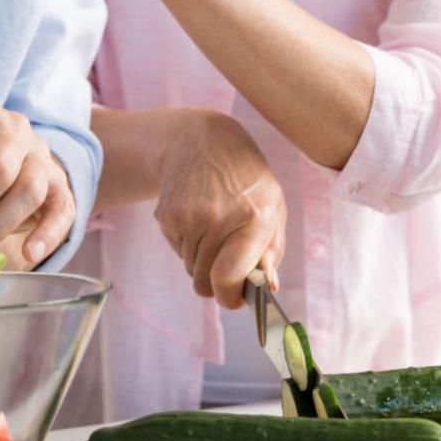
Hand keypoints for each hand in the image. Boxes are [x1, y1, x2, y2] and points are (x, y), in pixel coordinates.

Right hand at [153, 111, 286, 307]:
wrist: (202, 142)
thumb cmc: (246, 180)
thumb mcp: (273, 207)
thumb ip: (273, 251)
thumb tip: (268, 288)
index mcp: (253, 219)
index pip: (228, 278)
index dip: (229, 298)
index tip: (234, 298)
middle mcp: (217, 219)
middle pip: (204, 282)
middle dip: (215, 281)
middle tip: (226, 263)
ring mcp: (187, 217)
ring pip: (190, 269)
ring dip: (202, 260)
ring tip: (214, 229)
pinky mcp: (166, 216)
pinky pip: (178, 251)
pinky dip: (188, 244)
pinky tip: (198, 217)